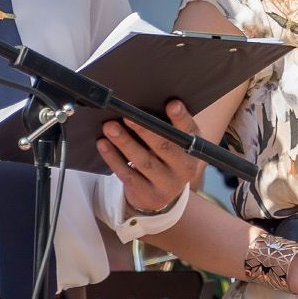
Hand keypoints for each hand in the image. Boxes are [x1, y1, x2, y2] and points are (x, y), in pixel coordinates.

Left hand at [96, 100, 203, 214]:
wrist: (162, 194)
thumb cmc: (166, 157)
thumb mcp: (175, 143)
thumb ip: (167, 125)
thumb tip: (143, 104)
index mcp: (193, 148)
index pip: (190, 131)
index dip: (181, 118)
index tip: (171, 104)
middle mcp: (184, 168)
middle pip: (164, 147)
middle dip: (145, 130)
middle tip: (128, 116)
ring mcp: (166, 185)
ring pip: (143, 162)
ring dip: (124, 143)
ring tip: (110, 127)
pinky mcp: (147, 194)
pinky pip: (127, 175)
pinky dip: (113, 158)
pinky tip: (104, 144)